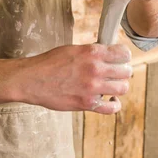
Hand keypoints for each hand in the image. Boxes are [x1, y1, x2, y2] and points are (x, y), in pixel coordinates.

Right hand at [14, 44, 131, 113]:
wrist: (32, 80)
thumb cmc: (49, 63)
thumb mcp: (73, 49)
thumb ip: (92, 52)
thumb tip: (108, 55)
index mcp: (93, 52)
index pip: (124, 53)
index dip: (124, 57)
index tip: (120, 60)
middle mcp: (95, 69)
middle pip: (126, 72)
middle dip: (122, 72)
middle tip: (115, 74)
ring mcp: (92, 88)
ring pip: (123, 88)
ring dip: (119, 87)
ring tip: (112, 86)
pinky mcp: (87, 104)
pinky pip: (112, 108)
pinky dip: (115, 105)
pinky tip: (111, 100)